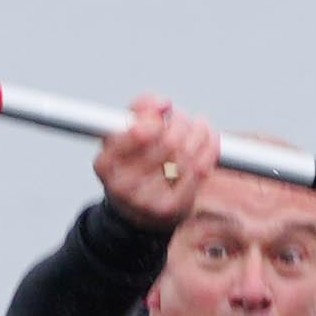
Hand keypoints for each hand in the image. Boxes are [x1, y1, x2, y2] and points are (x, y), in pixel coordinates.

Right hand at [96, 95, 218, 227]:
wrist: (140, 212)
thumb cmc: (133, 164)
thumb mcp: (125, 134)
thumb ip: (139, 110)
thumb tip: (162, 104)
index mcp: (105, 164)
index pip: (138, 132)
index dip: (157, 117)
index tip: (163, 111)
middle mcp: (123, 186)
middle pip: (168, 142)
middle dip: (180, 122)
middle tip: (181, 118)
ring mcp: (148, 201)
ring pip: (186, 154)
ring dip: (198, 132)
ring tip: (198, 125)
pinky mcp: (172, 208)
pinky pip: (199, 170)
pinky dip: (209, 147)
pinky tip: (208, 138)